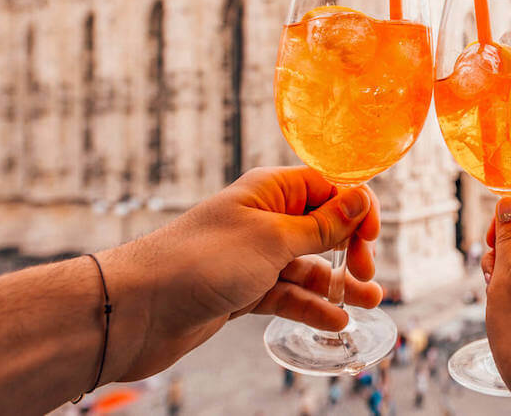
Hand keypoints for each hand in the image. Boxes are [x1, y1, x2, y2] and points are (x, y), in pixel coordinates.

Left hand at [100, 167, 382, 381]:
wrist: (138, 310)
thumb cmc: (201, 261)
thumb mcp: (272, 240)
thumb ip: (321, 226)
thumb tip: (360, 200)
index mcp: (270, 191)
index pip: (327, 187)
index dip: (355, 207)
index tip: (371, 236)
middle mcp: (264, 219)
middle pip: (323, 227)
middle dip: (350, 248)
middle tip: (366, 274)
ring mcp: (254, 257)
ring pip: (309, 266)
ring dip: (339, 284)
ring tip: (371, 302)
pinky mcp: (244, 290)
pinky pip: (288, 294)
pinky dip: (311, 306)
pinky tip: (335, 322)